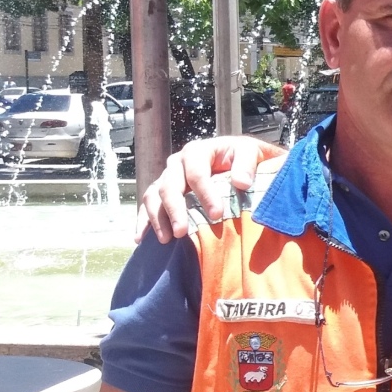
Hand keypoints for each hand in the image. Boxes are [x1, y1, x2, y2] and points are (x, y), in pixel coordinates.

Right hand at [135, 136, 285, 243]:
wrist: (238, 158)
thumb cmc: (244, 156)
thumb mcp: (251, 152)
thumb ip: (247, 165)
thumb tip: (241, 182)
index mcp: (197, 152)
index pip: (196, 173)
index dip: (205, 194)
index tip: (217, 214)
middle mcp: (177, 164)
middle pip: (169, 186)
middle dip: (175, 210)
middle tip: (182, 232)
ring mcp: (167, 177)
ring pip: (153, 197)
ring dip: (157, 218)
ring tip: (166, 239)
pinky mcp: (163, 191)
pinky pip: (148, 206)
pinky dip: (144, 221)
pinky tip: (141, 239)